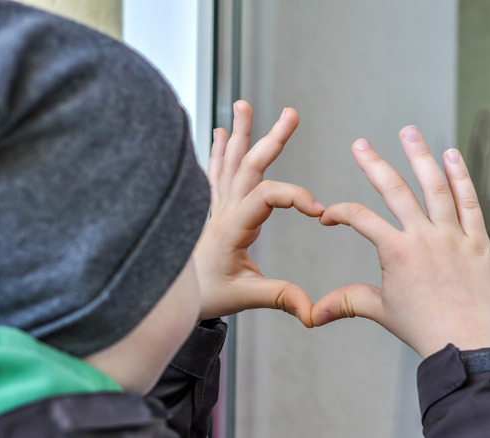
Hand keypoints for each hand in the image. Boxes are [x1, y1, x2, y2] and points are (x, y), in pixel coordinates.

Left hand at [192, 101, 323, 325]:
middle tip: (292, 113)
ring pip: (230, 162)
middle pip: (249, 166)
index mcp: (232, 227)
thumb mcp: (246, 297)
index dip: (295, 196)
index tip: (320, 212)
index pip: (267, 196)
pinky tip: (219, 131)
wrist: (169, 297)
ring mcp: (217, 207)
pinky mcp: (215, 210)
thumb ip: (280, 298)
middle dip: (271, 138)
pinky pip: (216, 173)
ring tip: (243, 103)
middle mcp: (224, 211)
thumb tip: (313, 311)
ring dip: (240, 132)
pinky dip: (219, 150)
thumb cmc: (207, 295)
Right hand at [311, 125, 489, 358]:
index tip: (330, 217)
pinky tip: (451, 155)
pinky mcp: (478, 241)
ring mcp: (453, 236)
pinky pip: (469, 202)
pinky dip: (461, 177)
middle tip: (360, 143)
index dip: (339, 213)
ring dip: (420, 156)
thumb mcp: (380, 311)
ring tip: (408, 132)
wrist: (468, 344)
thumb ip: (347, 302)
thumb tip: (312, 314)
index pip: (360, 218)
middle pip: (395, 189)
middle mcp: (424, 236)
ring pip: (435, 186)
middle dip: (374, 163)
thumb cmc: (424, 329)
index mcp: (396, 251)